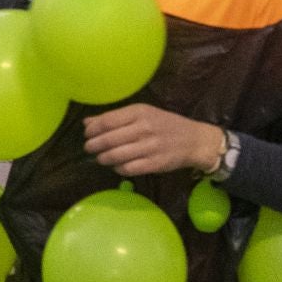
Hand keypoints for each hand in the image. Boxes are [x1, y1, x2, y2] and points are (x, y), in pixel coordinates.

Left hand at [82, 103, 225, 177]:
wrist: (195, 140)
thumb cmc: (164, 124)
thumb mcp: (142, 113)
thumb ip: (115, 117)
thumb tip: (87, 122)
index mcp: (139, 113)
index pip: (107, 121)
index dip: (92, 130)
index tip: (87, 134)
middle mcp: (144, 129)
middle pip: (108, 139)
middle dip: (93, 146)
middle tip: (89, 148)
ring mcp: (150, 147)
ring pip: (116, 156)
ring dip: (103, 158)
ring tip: (101, 158)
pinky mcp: (155, 164)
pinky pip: (128, 169)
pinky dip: (118, 169)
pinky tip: (116, 166)